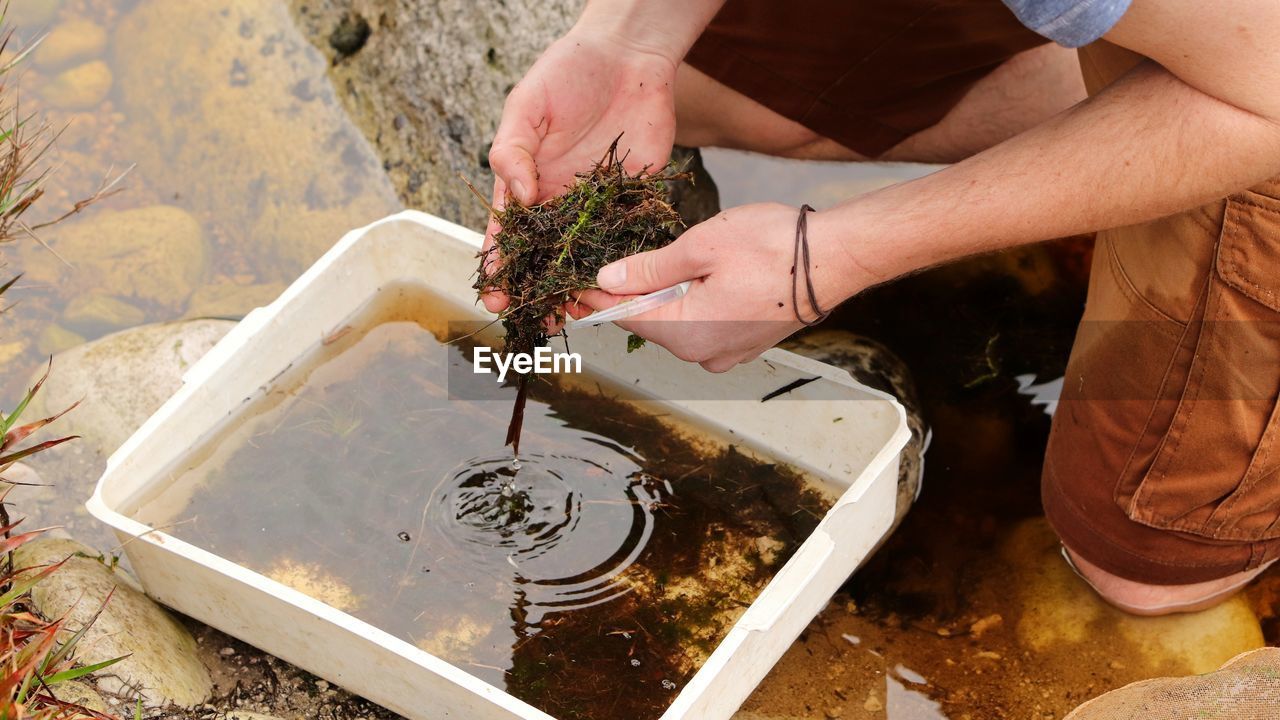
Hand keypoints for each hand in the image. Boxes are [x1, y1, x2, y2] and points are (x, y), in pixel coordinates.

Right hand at [480, 28, 678, 312]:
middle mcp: (558, 201)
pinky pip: (626, 238)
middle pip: (545, 257)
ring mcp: (596, 204)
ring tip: (578, 315)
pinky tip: (621, 290)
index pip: (508, 234)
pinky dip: (622, 264)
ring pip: (584, 257)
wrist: (628, 55)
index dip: (501, 267)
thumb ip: (514, 150)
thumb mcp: (527, 106)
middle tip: (537, 321)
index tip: (497, 295)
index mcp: (526, 183)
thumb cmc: (568, 72)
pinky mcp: (633, 198)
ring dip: (579, 288)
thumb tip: (518, 195)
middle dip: (538, 291)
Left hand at [574, 203, 872, 371]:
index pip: (622, 317)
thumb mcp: (700, 246)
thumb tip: (608, 281)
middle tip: (599, 268)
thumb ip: (649, 268)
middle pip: (648, 323)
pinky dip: (688, 304)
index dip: (592, 299)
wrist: (838, 258)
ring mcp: (727, 353)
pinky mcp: (746, 344)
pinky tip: (687, 278)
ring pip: (676, 323)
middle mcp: (703, 353)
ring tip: (640, 268)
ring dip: (658, 298)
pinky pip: (703, 326)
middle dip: (624, 297)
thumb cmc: (773, 246)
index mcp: (685, 332)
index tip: (568, 286)